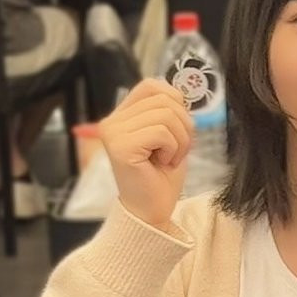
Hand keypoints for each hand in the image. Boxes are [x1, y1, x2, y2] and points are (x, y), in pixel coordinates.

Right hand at [99, 79, 193, 226]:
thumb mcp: (168, 136)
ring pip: (166, 115)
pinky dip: (172, 149)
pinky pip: (162, 132)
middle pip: (164, 99)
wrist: (152, 211)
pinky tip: (162, 163)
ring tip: (168, 158)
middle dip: (183, 126)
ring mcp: (114, 133)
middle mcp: (113, 121)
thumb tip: (180, 93)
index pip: (152, 86)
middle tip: (175, 151)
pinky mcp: (120, 146)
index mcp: (122, 115)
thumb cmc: (160, 176)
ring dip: (180, 140)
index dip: (175, 101)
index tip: (177, 127)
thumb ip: (168, 111)